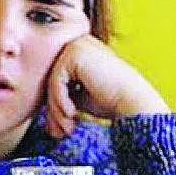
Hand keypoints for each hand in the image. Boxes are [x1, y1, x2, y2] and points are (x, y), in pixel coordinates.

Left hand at [45, 35, 169, 137]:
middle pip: (52, 79)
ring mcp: (76, 45)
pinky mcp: (74, 53)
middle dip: (54, 109)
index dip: (56, 105)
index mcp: (80, 50)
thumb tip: (43, 106)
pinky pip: (56, 81)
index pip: (57, 78)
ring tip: (66, 127)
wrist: (132, 101)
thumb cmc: (111, 100)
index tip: (59, 128)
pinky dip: (60, 101)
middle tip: (59, 132)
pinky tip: (72, 114)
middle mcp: (77, 42)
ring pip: (52, 81)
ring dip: (56, 109)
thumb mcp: (80, 95)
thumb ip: (62, 93)